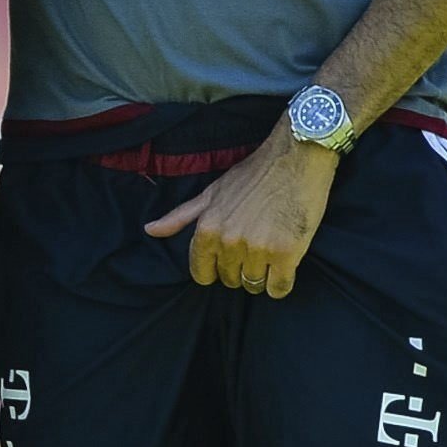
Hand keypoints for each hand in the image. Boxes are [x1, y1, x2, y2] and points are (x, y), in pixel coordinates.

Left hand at [146, 133, 338, 298]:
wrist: (296, 158)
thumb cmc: (254, 173)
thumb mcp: (212, 192)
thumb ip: (181, 216)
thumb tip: (150, 231)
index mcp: (208, 229)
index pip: (202, 274)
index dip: (216, 268)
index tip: (230, 255)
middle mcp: (229, 242)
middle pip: (230, 280)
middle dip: (240, 268)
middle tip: (256, 245)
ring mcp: (257, 249)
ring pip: (253, 285)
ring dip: (262, 275)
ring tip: (271, 250)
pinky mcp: (286, 254)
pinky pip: (278, 288)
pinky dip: (281, 283)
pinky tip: (285, 265)